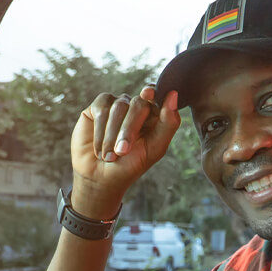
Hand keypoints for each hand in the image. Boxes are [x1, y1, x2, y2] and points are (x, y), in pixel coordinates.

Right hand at [69, 86, 179, 218]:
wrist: (101, 178)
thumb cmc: (130, 165)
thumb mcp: (155, 148)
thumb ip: (169, 123)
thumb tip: (173, 94)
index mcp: (154, 114)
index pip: (158, 96)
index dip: (152, 93)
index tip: (148, 94)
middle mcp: (135, 105)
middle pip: (138, 104)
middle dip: (129, 130)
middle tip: (122, 152)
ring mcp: (116, 104)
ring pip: (118, 107)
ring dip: (112, 136)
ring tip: (109, 156)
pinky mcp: (98, 107)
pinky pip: (101, 109)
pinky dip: (100, 131)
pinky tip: (99, 147)